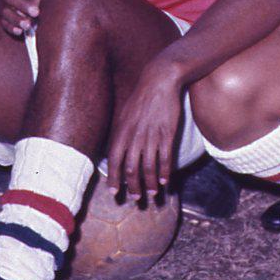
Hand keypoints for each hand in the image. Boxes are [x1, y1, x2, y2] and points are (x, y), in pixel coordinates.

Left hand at [103, 63, 187, 202]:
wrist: (160, 81)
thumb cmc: (141, 98)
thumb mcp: (124, 114)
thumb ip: (119, 133)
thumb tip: (113, 151)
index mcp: (122, 131)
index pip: (114, 160)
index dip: (114, 177)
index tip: (115, 191)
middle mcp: (135, 136)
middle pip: (131, 168)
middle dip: (133, 187)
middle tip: (136, 198)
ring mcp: (151, 136)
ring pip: (148, 167)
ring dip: (149, 183)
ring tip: (152, 194)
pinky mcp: (167, 134)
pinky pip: (165, 158)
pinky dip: (164, 172)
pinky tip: (165, 181)